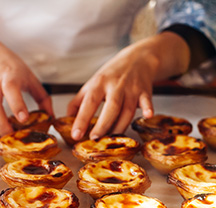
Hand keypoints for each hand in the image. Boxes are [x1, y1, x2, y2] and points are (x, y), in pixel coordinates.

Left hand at [67, 31, 189, 140]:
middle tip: (94, 139)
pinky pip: (147, 102)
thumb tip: (67, 119)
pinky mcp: (145, 92)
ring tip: (111, 139)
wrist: (138, 58)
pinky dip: (148, 108)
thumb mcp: (93, 83)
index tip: (76, 134)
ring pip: (127, 111)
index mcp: (99, 83)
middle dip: (103, 125)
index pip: (89, 102)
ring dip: (120, 126)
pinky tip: (147, 115)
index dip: (82, 119)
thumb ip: (79, 101)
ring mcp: (132, 89)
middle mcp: (116, 85)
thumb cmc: (112, 74)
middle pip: (111, 107)